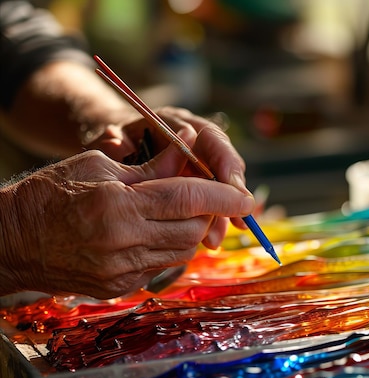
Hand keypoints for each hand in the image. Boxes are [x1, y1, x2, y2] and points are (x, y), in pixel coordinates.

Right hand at [0, 139, 254, 298]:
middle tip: (208, 196)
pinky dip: (171, 245)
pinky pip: (163, 265)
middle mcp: (123, 244)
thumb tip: (189, 142)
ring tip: (181, 210)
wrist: (12, 241)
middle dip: (209, 212)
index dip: (223, 197)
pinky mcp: (119, 287)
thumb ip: (153, 163)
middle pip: (193, 229)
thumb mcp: (99, 165)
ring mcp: (121, 271)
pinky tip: (158, 230)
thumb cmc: (50, 194)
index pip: (188, 199)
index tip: (247, 197)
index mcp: (117, 206)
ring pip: (183, 251)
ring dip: (193, 230)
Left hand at [88, 106, 250, 231]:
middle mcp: (196, 140)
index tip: (232, 189)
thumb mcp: (107, 141)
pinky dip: (213, 220)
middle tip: (238, 220)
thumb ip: (112, 143)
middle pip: (226, 165)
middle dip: (233, 195)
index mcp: (176, 124)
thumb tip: (117, 146)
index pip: (210, 138)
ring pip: (223, 186)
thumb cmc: (112, 143)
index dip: (225, 163)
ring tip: (214, 240)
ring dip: (223, 214)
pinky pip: (213, 202)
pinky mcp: (199, 182)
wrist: (113, 147)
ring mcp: (199, 162)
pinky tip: (211, 239)